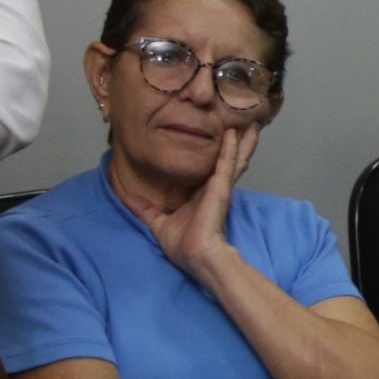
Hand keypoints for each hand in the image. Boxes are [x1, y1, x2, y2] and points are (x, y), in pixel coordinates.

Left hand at [140, 119, 257, 283]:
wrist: (196, 256)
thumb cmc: (183, 245)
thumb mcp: (158, 223)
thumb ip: (144, 209)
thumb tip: (126, 196)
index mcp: (202, 194)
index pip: (212, 169)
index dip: (220, 155)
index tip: (223, 138)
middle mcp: (214, 187)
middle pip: (229, 160)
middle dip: (238, 143)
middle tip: (246, 124)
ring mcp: (219, 186)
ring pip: (234, 158)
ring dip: (242, 140)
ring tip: (252, 123)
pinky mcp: (220, 188)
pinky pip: (226, 163)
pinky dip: (230, 147)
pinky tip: (233, 132)